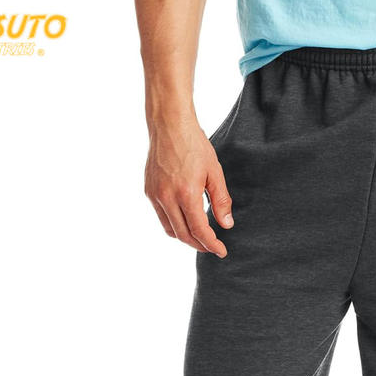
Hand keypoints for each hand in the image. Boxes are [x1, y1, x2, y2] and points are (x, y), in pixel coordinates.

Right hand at [144, 116, 232, 257]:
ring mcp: (155, 195)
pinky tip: (186, 222)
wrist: (169, 124)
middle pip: (184, 235)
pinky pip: (162, 217)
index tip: (222, 251)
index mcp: (186, 193)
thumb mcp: (214, 172)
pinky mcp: (149, 191)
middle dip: (200, 245)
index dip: (211, 245)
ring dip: (186, 238)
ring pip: (170, 230)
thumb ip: (221, 201)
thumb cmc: (194, 145)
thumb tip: (226, 225)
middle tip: (213, 247)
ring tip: (200, 238)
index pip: (199, 230)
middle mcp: (167, 197)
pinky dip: (174, 225)